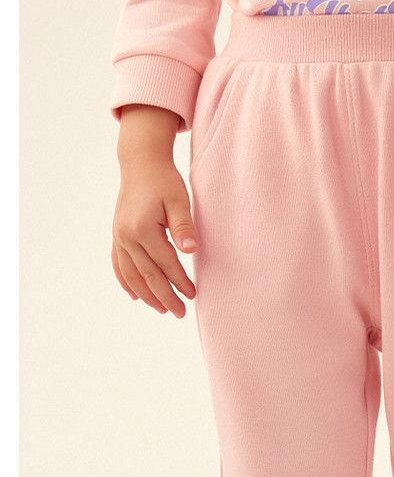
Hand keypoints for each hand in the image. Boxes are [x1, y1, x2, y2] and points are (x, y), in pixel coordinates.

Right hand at [111, 157, 197, 317]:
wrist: (140, 164)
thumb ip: (184, 226)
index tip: (192, 296)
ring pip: (131, 274)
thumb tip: (191, 251)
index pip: (165, 263)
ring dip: (146, 295)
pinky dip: (126, 282)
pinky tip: (135, 295)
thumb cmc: (164, 181)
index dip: (179, 282)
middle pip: (147, 275)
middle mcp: (126, 236)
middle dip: (164, 296)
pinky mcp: (117, 235)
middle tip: (179, 313)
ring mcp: (119, 237)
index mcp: (142, 228)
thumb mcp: (179, 200)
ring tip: (161, 309)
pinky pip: (119, 265)